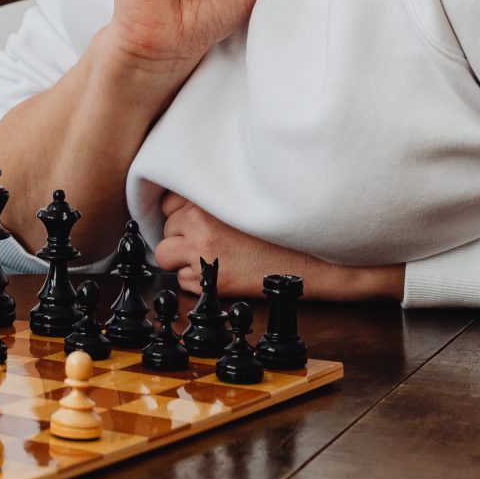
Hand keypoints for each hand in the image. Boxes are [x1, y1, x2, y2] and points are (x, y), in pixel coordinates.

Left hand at [153, 188, 402, 303]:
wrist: (314, 262)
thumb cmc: (285, 230)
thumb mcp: (247, 201)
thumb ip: (215, 198)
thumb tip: (178, 202)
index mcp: (210, 197)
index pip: (168, 202)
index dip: (181, 213)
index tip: (195, 221)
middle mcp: (199, 221)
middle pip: (166, 229)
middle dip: (181, 236)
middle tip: (211, 242)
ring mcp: (202, 252)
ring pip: (165, 255)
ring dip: (182, 259)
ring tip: (213, 259)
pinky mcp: (209, 280)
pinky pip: (183, 281)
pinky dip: (196, 281)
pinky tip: (223, 274)